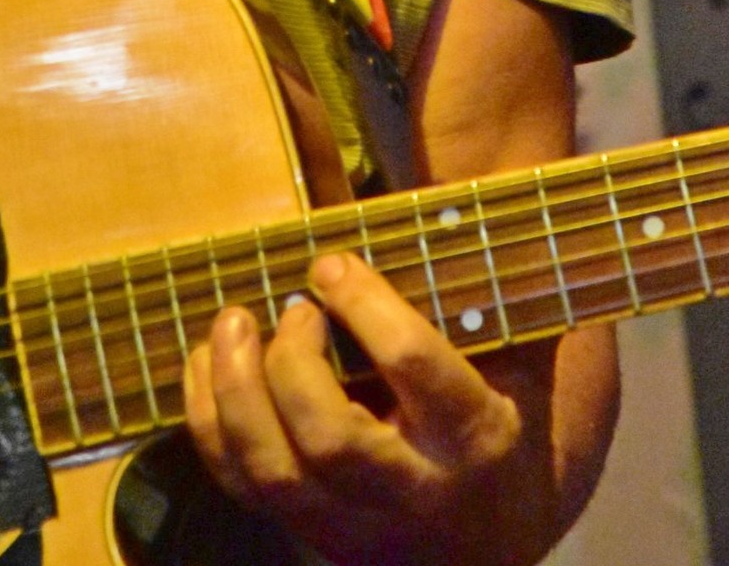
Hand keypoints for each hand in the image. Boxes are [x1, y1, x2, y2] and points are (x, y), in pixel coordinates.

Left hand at [184, 252, 561, 565]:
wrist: (494, 540)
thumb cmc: (501, 418)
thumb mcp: (519, 359)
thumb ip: (493, 289)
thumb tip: (464, 196)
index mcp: (473, 435)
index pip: (414, 366)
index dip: (364, 305)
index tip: (330, 265)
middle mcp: (413, 490)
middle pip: (331, 439)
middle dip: (293, 363)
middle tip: (292, 309)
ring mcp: (354, 523)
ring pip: (275, 473)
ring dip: (237, 390)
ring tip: (232, 322)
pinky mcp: (306, 531)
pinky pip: (240, 483)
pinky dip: (209, 418)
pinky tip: (211, 360)